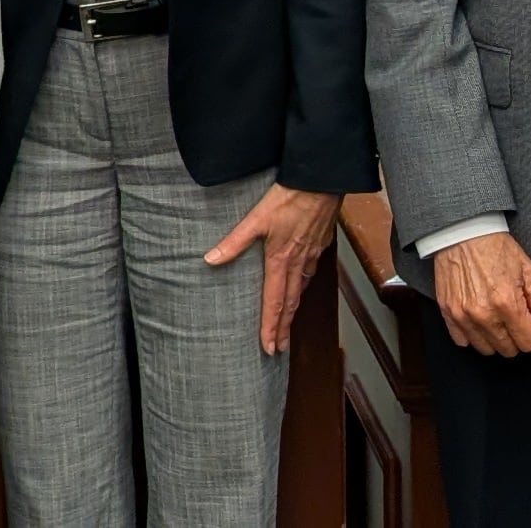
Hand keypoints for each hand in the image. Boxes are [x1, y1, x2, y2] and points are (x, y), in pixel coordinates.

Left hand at [204, 185, 342, 355]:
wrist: (320, 180)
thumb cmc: (289, 197)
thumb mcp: (256, 218)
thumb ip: (234, 242)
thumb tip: (210, 259)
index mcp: (280, 260)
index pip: (275, 302)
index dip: (271, 327)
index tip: (270, 348)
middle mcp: (297, 263)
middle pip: (290, 303)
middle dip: (284, 328)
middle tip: (279, 348)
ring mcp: (311, 255)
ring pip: (301, 290)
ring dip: (294, 310)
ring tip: (288, 325)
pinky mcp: (319, 245)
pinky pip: (310, 273)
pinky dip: (303, 287)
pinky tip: (300, 286)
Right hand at [428, 231, 530, 357]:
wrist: (463, 232)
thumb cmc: (498, 249)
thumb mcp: (530, 272)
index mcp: (508, 304)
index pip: (529, 343)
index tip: (529, 319)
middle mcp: (484, 314)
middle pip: (508, 350)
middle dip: (516, 336)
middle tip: (513, 314)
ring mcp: (463, 315)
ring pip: (486, 349)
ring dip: (494, 338)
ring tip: (495, 315)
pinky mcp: (447, 312)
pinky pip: (463, 341)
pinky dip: (472, 335)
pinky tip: (478, 317)